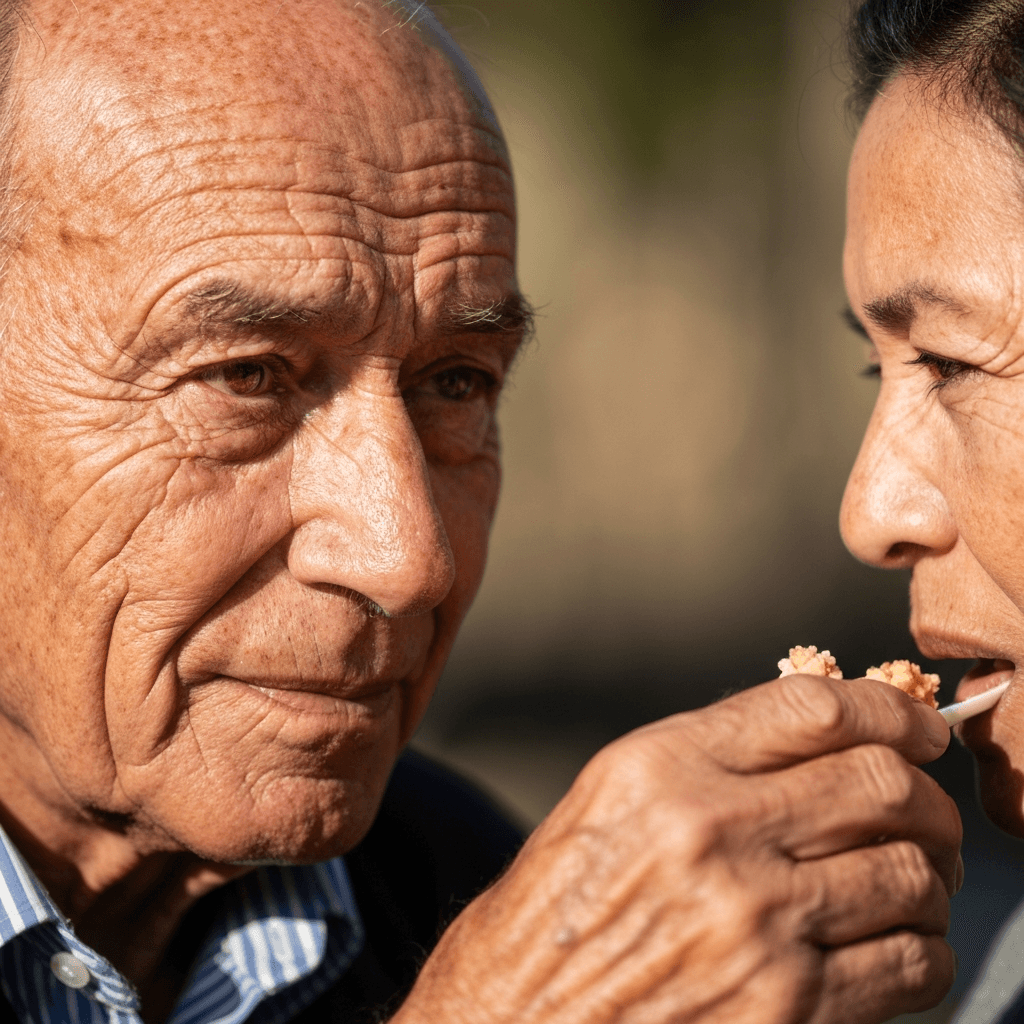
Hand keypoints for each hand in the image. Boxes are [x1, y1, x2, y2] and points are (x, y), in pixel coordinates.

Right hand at [394, 674, 960, 1023]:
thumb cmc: (556, 914)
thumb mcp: (610, 803)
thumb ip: (709, 759)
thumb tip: (824, 732)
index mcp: (660, 767)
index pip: (816, 709)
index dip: (890, 711)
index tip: (917, 728)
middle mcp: (708, 833)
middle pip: (882, 784)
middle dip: (926, 795)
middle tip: (926, 812)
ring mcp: (752, 925)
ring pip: (911, 873)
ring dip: (931, 875)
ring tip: (912, 882)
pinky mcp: (786, 1012)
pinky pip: (910, 965)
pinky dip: (924, 951)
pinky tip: (895, 946)